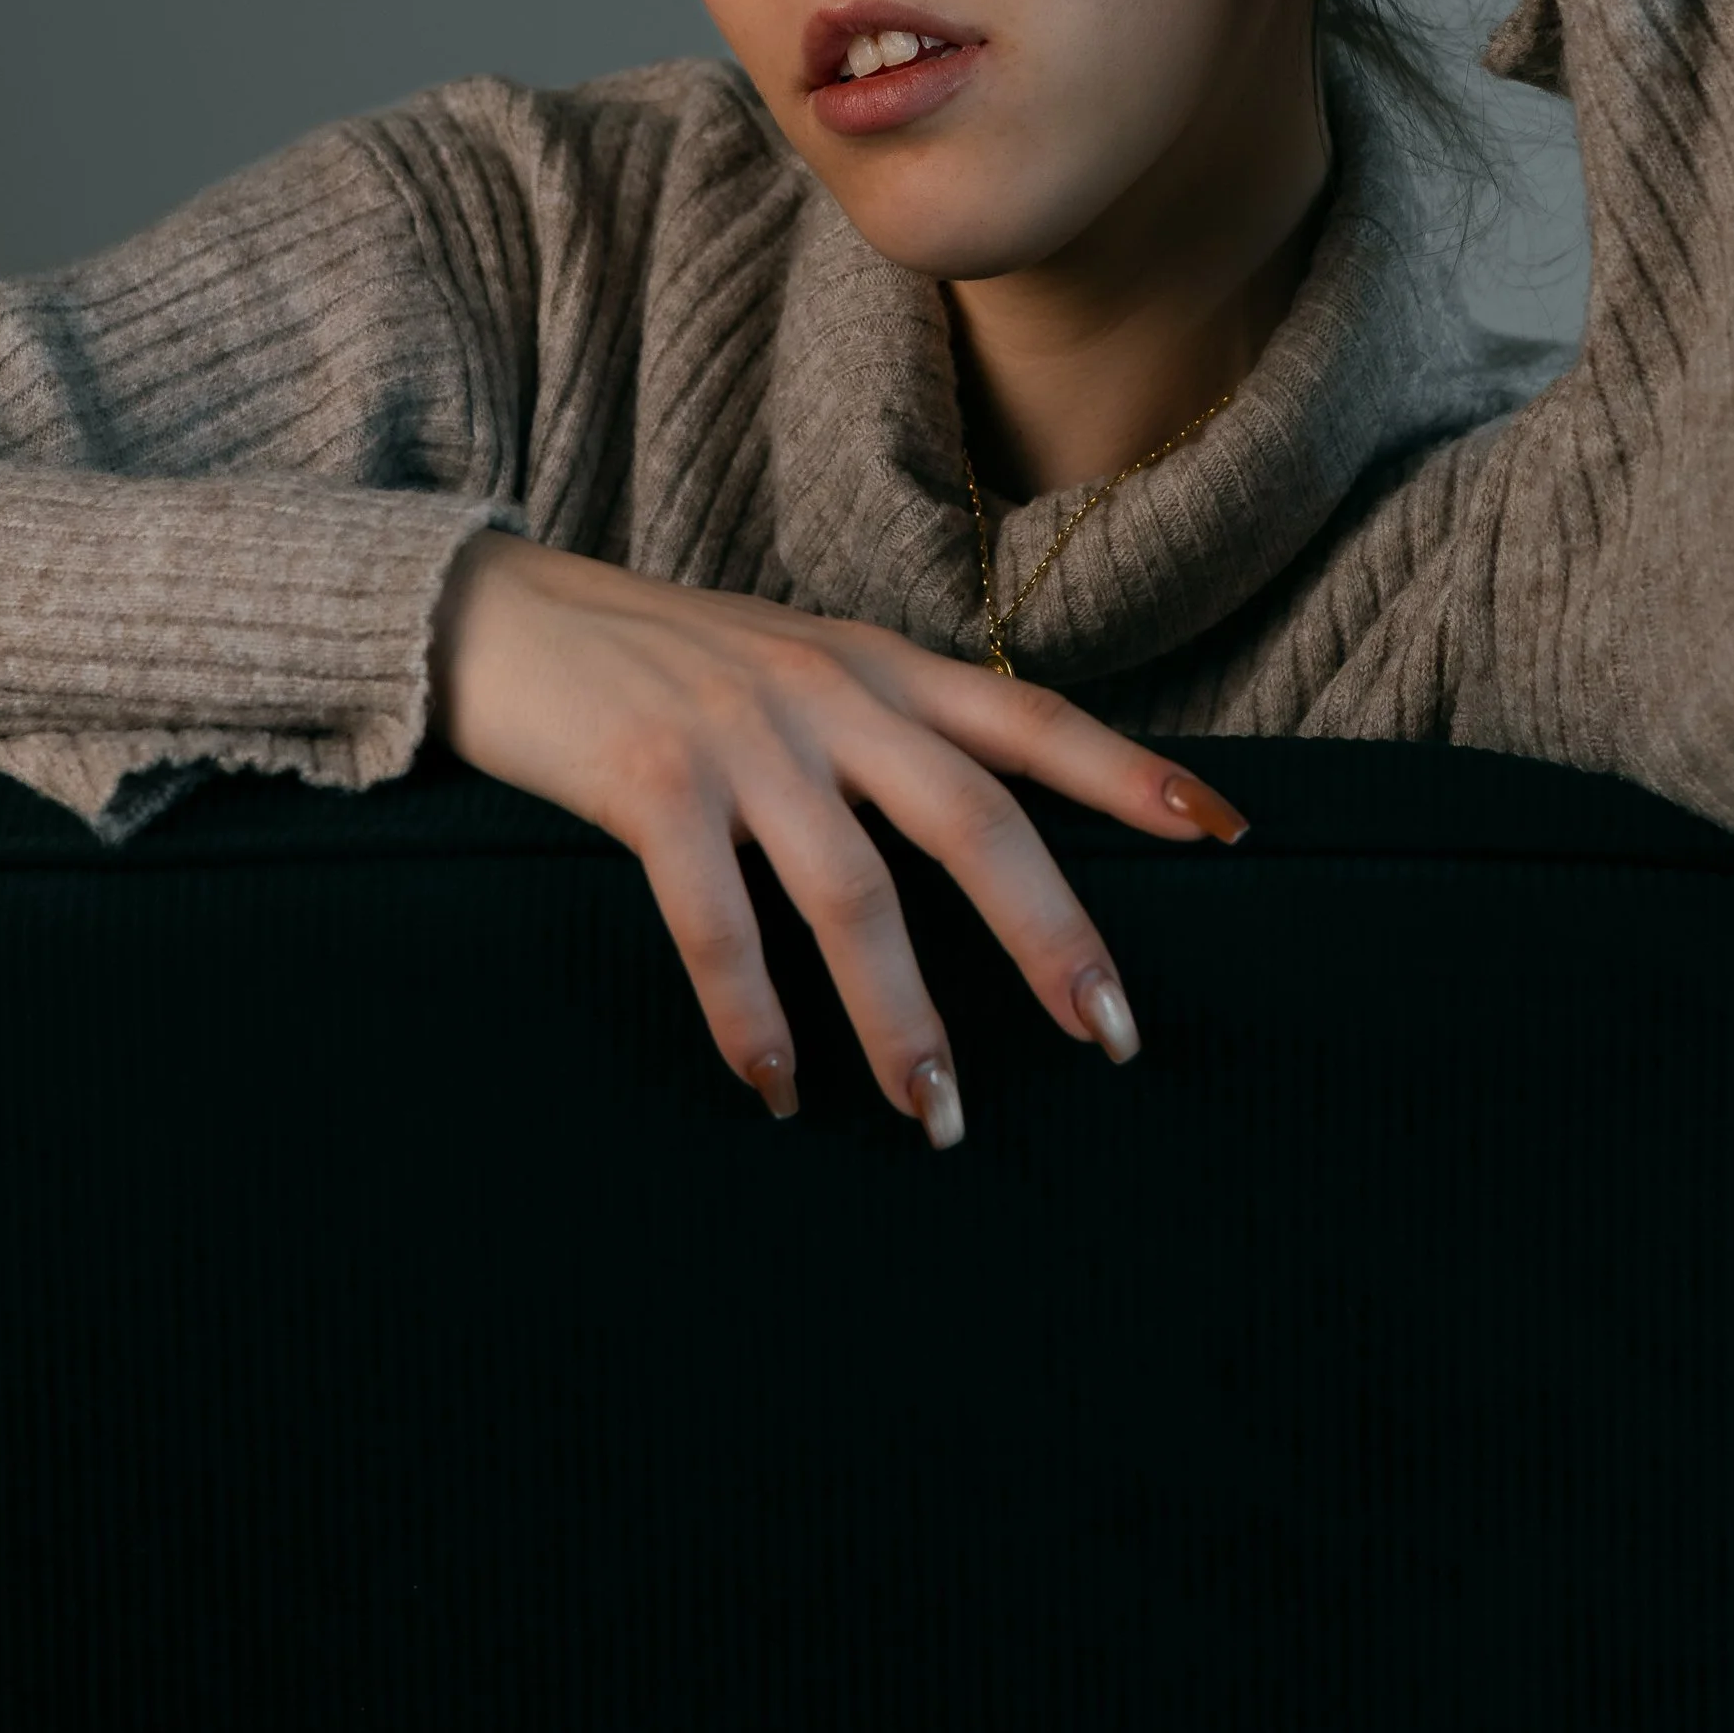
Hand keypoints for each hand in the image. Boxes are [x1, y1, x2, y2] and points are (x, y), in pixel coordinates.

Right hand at [429, 534, 1247, 1143]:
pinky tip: (777, 1088)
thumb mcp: (798, 667)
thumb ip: (887, 731)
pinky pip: (715, 920)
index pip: (1033, 718)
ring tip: (940, 1119)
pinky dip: (752, 1014)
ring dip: (902, 1017)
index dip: (1134, 774)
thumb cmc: (663, 663)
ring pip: (855, 891)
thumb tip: (989, 838)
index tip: (1229, 834)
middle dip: (1050, 933)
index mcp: (880, 666)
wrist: (503, 613)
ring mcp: (741, 736)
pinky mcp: (650, 782)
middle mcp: (830, 692)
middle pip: (974, 818)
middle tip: (1110, 1039)